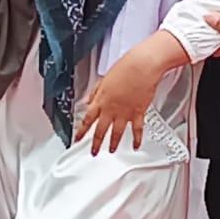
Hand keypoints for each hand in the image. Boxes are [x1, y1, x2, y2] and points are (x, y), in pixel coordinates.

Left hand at [76, 33, 184, 155]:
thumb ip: (95, 92)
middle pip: (100, 130)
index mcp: (101, 99)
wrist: (142, 67)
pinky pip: (137, 130)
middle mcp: (111, 109)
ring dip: (113, 143)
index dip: (81, 130)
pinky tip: (135, 144)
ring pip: (116, 133)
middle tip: (93, 151)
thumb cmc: (125, 68)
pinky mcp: (138, 113)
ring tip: (112, 150)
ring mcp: (125, 113)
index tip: (77, 138)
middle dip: (95, 143)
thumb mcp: (104, 78)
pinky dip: (136, 139)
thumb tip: (88, 100)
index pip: (87, 119)